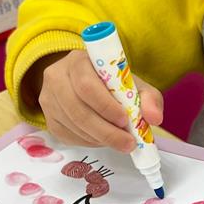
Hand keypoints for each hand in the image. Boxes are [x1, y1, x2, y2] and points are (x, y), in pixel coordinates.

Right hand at [36, 50, 163, 153]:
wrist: (85, 84)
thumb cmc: (111, 83)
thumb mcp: (133, 83)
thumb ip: (149, 98)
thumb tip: (155, 118)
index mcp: (78, 61)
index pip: (86, 85)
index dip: (106, 106)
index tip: (125, 119)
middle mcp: (56, 77)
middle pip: (78, 110)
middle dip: (106, 131)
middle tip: (128, 143)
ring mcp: (48, 99)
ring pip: (73, 126)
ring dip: (100, 139)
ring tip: (120, 141)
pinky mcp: (48, 119)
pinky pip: (68, 136)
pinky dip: (89, 142)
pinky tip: (103, 139)